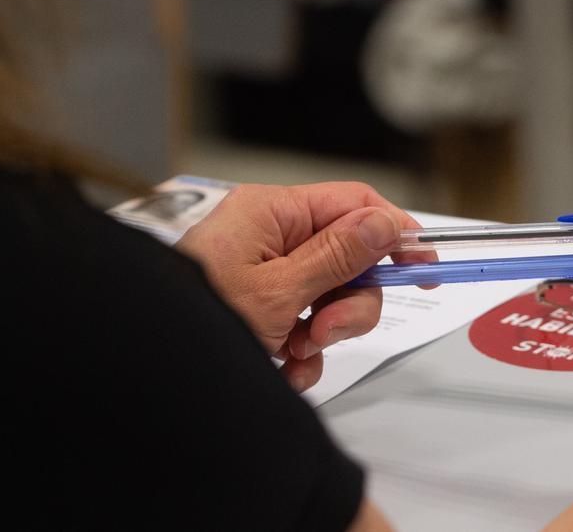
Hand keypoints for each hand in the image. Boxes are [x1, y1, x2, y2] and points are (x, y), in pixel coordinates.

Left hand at [175, 182, 434, 391]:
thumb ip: (337, 256)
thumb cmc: (197, 317)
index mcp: (272, 212)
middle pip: (349, 258)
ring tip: (294, 353)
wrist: (149, 362)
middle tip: (326, 331)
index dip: (393, 232)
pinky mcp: (262, 306)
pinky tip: (284, 368)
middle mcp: (271, 235)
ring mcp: (266, 272)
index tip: (424, 265)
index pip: (354, 204)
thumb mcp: (278, 291)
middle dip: (349, 303)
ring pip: (331, 297)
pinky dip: (303, 352)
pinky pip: (306, 323)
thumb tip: (383, 224)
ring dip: (325, 333)